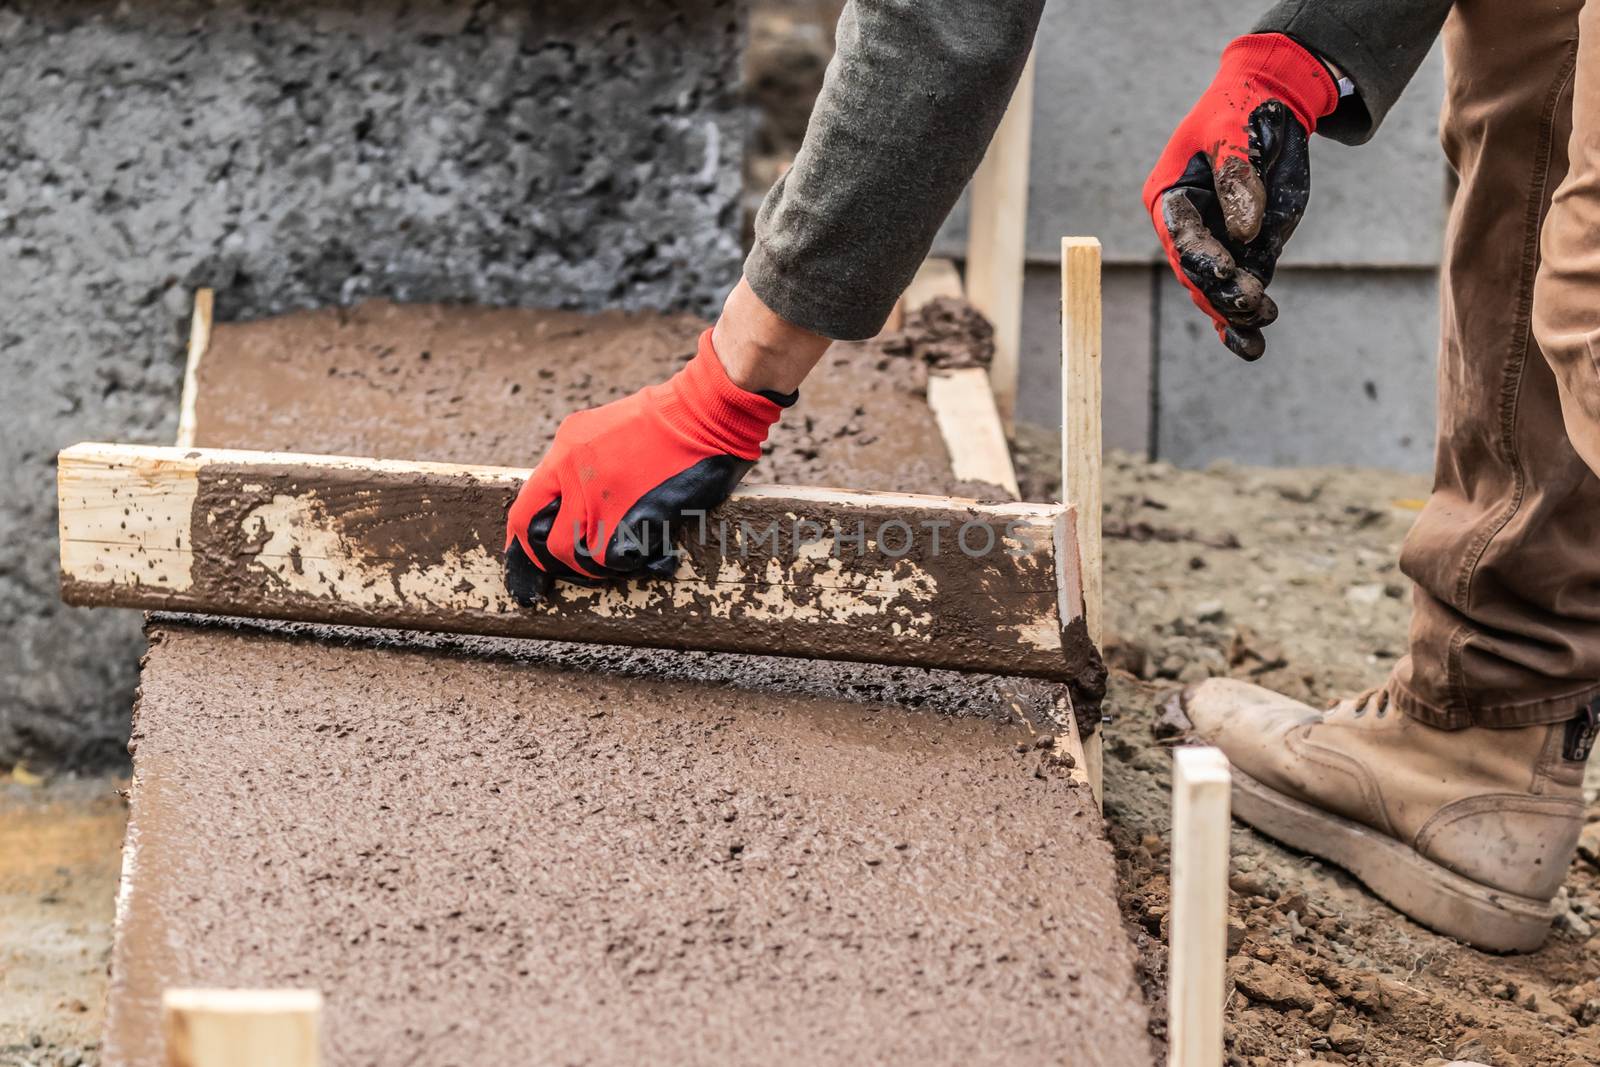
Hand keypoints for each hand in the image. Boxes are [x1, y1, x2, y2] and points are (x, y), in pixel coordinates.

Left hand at [504, 329, 787, 602]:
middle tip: (575, 570)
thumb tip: (567, 501)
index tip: (531, 559)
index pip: (525, 511)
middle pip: (549, 543)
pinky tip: (642, 556)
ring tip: (616, 560)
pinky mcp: (637, 518)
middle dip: (558, 564)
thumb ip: (577, 463)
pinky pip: (615, 560)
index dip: (523, 545)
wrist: (703, 413)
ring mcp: (605, 500)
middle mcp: (576, 477)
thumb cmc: (663, 418)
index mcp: (565, 453)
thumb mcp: (601, 428)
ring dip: (595, 567)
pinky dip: (625, 565)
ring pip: (581, 556)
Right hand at [1144, 34, 1338, 359]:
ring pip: (1216, 289)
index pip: (1181, 236)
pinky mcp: (1248, 251)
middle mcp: (1188, 228)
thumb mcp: (1233, 130)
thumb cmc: (1242, 109)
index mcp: (1170, 198)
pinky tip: (1252, 347)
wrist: (1273, 102)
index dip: (1202, 254)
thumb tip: (1244, 231)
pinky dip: (1242, 322)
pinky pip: (1241, 290)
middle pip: (1196, 271)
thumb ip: (1236, 176)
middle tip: (1250, 301)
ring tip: (1262, 320)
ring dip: (1235, 312)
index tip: (1230, 266)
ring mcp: (1219, 243)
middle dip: (1220, 289)